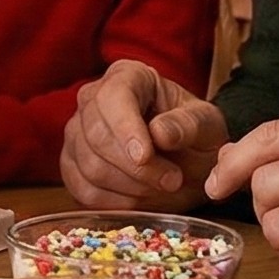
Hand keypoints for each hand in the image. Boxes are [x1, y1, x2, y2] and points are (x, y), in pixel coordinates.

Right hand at [60, 60, 226, 209]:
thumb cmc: (195, 136)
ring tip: (161, 187)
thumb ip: (187, 125)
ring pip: (89, 166)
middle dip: (135, 168)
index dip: (126, 128)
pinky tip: (140, 199)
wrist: (187, 162)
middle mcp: (93, 98)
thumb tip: (160, 133)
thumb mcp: (207, 125)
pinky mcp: (71, 165)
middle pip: (96, 136)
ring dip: (130, 187)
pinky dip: (114, 203)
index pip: (113, 98)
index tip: (145, 156)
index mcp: (128, 76)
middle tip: (172, 181)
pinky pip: (82, 190)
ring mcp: (77, 132)